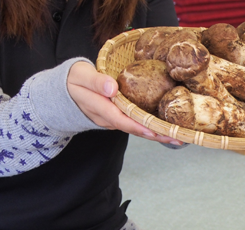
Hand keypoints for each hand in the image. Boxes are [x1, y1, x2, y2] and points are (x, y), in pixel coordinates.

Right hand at [66, 61, 182, 145]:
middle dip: (156, 135)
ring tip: (177, 137)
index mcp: (100, 108)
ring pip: (137, 128)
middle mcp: (109, 118)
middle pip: (134, 129)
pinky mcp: (120, 117)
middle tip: (176, 139)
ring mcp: (115, 120)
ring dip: (157, 134)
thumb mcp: (81, 76)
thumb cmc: (74, 80)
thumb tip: (112, 89)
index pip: (121, 119)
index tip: (154, 131)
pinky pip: (136, 123)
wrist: (67, 90)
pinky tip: (166, 127)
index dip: (138, 126)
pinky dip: (151, 127)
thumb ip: (95, 81)